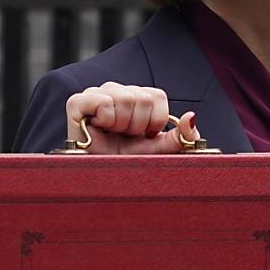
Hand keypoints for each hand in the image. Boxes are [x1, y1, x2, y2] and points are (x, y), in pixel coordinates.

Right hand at [65, 82, 199, 153]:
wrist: (99, 178)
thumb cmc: (126, 161)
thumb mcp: (158, 150)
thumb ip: (179, 136)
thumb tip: (192, 117)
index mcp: (137, 97)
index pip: (157, 96)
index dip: (155, 120)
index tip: (144, 135)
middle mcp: (117, 90)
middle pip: (142, 97)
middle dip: (138, 126)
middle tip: (125, 137)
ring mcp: (96, 93)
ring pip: (126, 99)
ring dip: (122, 125)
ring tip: (112, 134)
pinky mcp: (77, 102)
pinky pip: (103, 102)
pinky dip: (106, 120)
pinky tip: (99, 129)